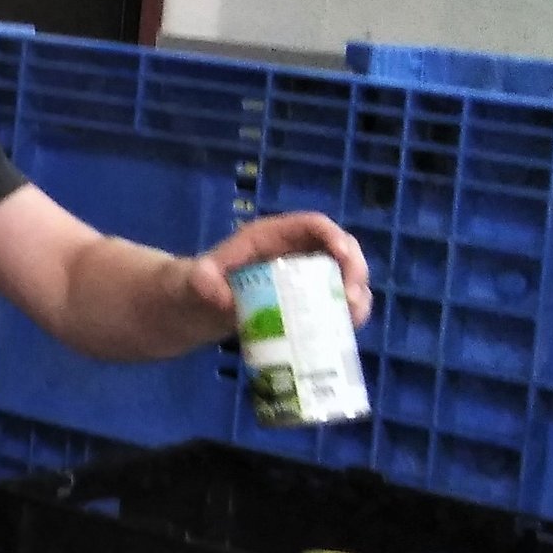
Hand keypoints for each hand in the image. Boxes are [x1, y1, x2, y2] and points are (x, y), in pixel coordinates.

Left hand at [186, 213, 373, 328]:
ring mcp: (305, 277)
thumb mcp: (195, 280)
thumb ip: (203, 282)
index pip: (313, 225)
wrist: (195, 309)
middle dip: (354, 269)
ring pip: (344, 277)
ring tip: (352, 315)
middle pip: (340, 249)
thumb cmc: (196, 285)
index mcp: (272, 236)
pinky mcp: (307, 302)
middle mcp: (295, 252)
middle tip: (350, 297)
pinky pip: (336, 303)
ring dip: (357, 294)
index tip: (342, 256)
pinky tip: (348, 327)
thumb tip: (225, 301)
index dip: (334, 235)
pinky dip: (348, 313)